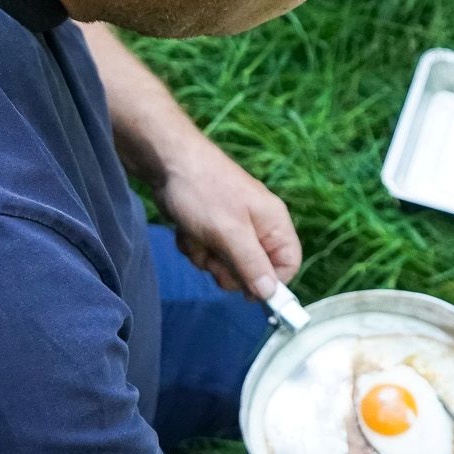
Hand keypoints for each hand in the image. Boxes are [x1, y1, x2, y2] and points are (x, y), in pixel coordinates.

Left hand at [152, 140, 301, 298]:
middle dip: (228, 269)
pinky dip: (194, 246)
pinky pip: (208, 252)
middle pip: (254, 269)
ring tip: (197, 235)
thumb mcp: (230, 233)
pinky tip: (186, 230)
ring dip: (207, 257)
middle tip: (213, 258)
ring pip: (226, 263)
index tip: (247, 293)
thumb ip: (252, 265)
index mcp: (274, 222)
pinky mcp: (211, 226)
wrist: (166, 160)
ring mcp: (234, 226)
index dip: (271, 283)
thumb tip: (270, 293)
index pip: (288, 263)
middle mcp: (258, 226)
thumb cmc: (203, 191)